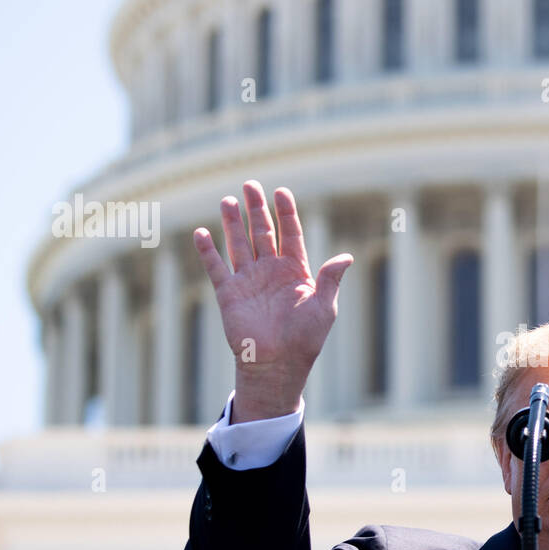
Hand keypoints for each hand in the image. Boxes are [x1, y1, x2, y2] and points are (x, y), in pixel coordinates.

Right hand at [192, 180, 352, 422]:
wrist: (278, 364)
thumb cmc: (305, 340)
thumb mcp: (324, 307)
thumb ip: (330, 280)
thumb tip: (346, 257)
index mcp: (295, 272)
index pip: (290, 234)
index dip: (286, 213)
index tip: (281, 192)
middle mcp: (270, 271)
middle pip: (263, 232)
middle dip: (257, 209)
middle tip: (250, 185)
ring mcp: (249, 281)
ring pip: (239, 244)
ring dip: (233, 223)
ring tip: (228, 200)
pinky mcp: (229, 293)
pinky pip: (216, 267)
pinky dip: (208, 250)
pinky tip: (202, 232)